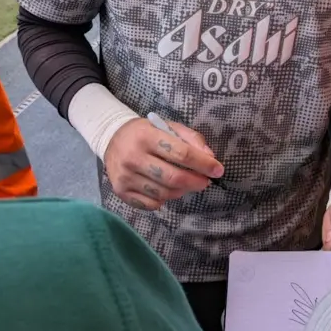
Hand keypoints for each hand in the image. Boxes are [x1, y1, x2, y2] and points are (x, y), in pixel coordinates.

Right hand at [104, 119, 223, 210]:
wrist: (112, 138)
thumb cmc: (147, 133)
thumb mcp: (169, 126)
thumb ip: (191, 138)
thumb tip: (210, 157)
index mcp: (147, 136)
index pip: (181, 153)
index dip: (203, 164)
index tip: (218, 169)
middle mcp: (133, 157)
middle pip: (173, 178)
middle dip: (195, 182)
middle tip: (205, 181)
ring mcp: (125, 176)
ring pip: (164, 193)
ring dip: (182, 191)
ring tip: (186, 183)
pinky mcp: (121, 191)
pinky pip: (151, 203)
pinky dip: (165, 199)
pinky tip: (167, 189)